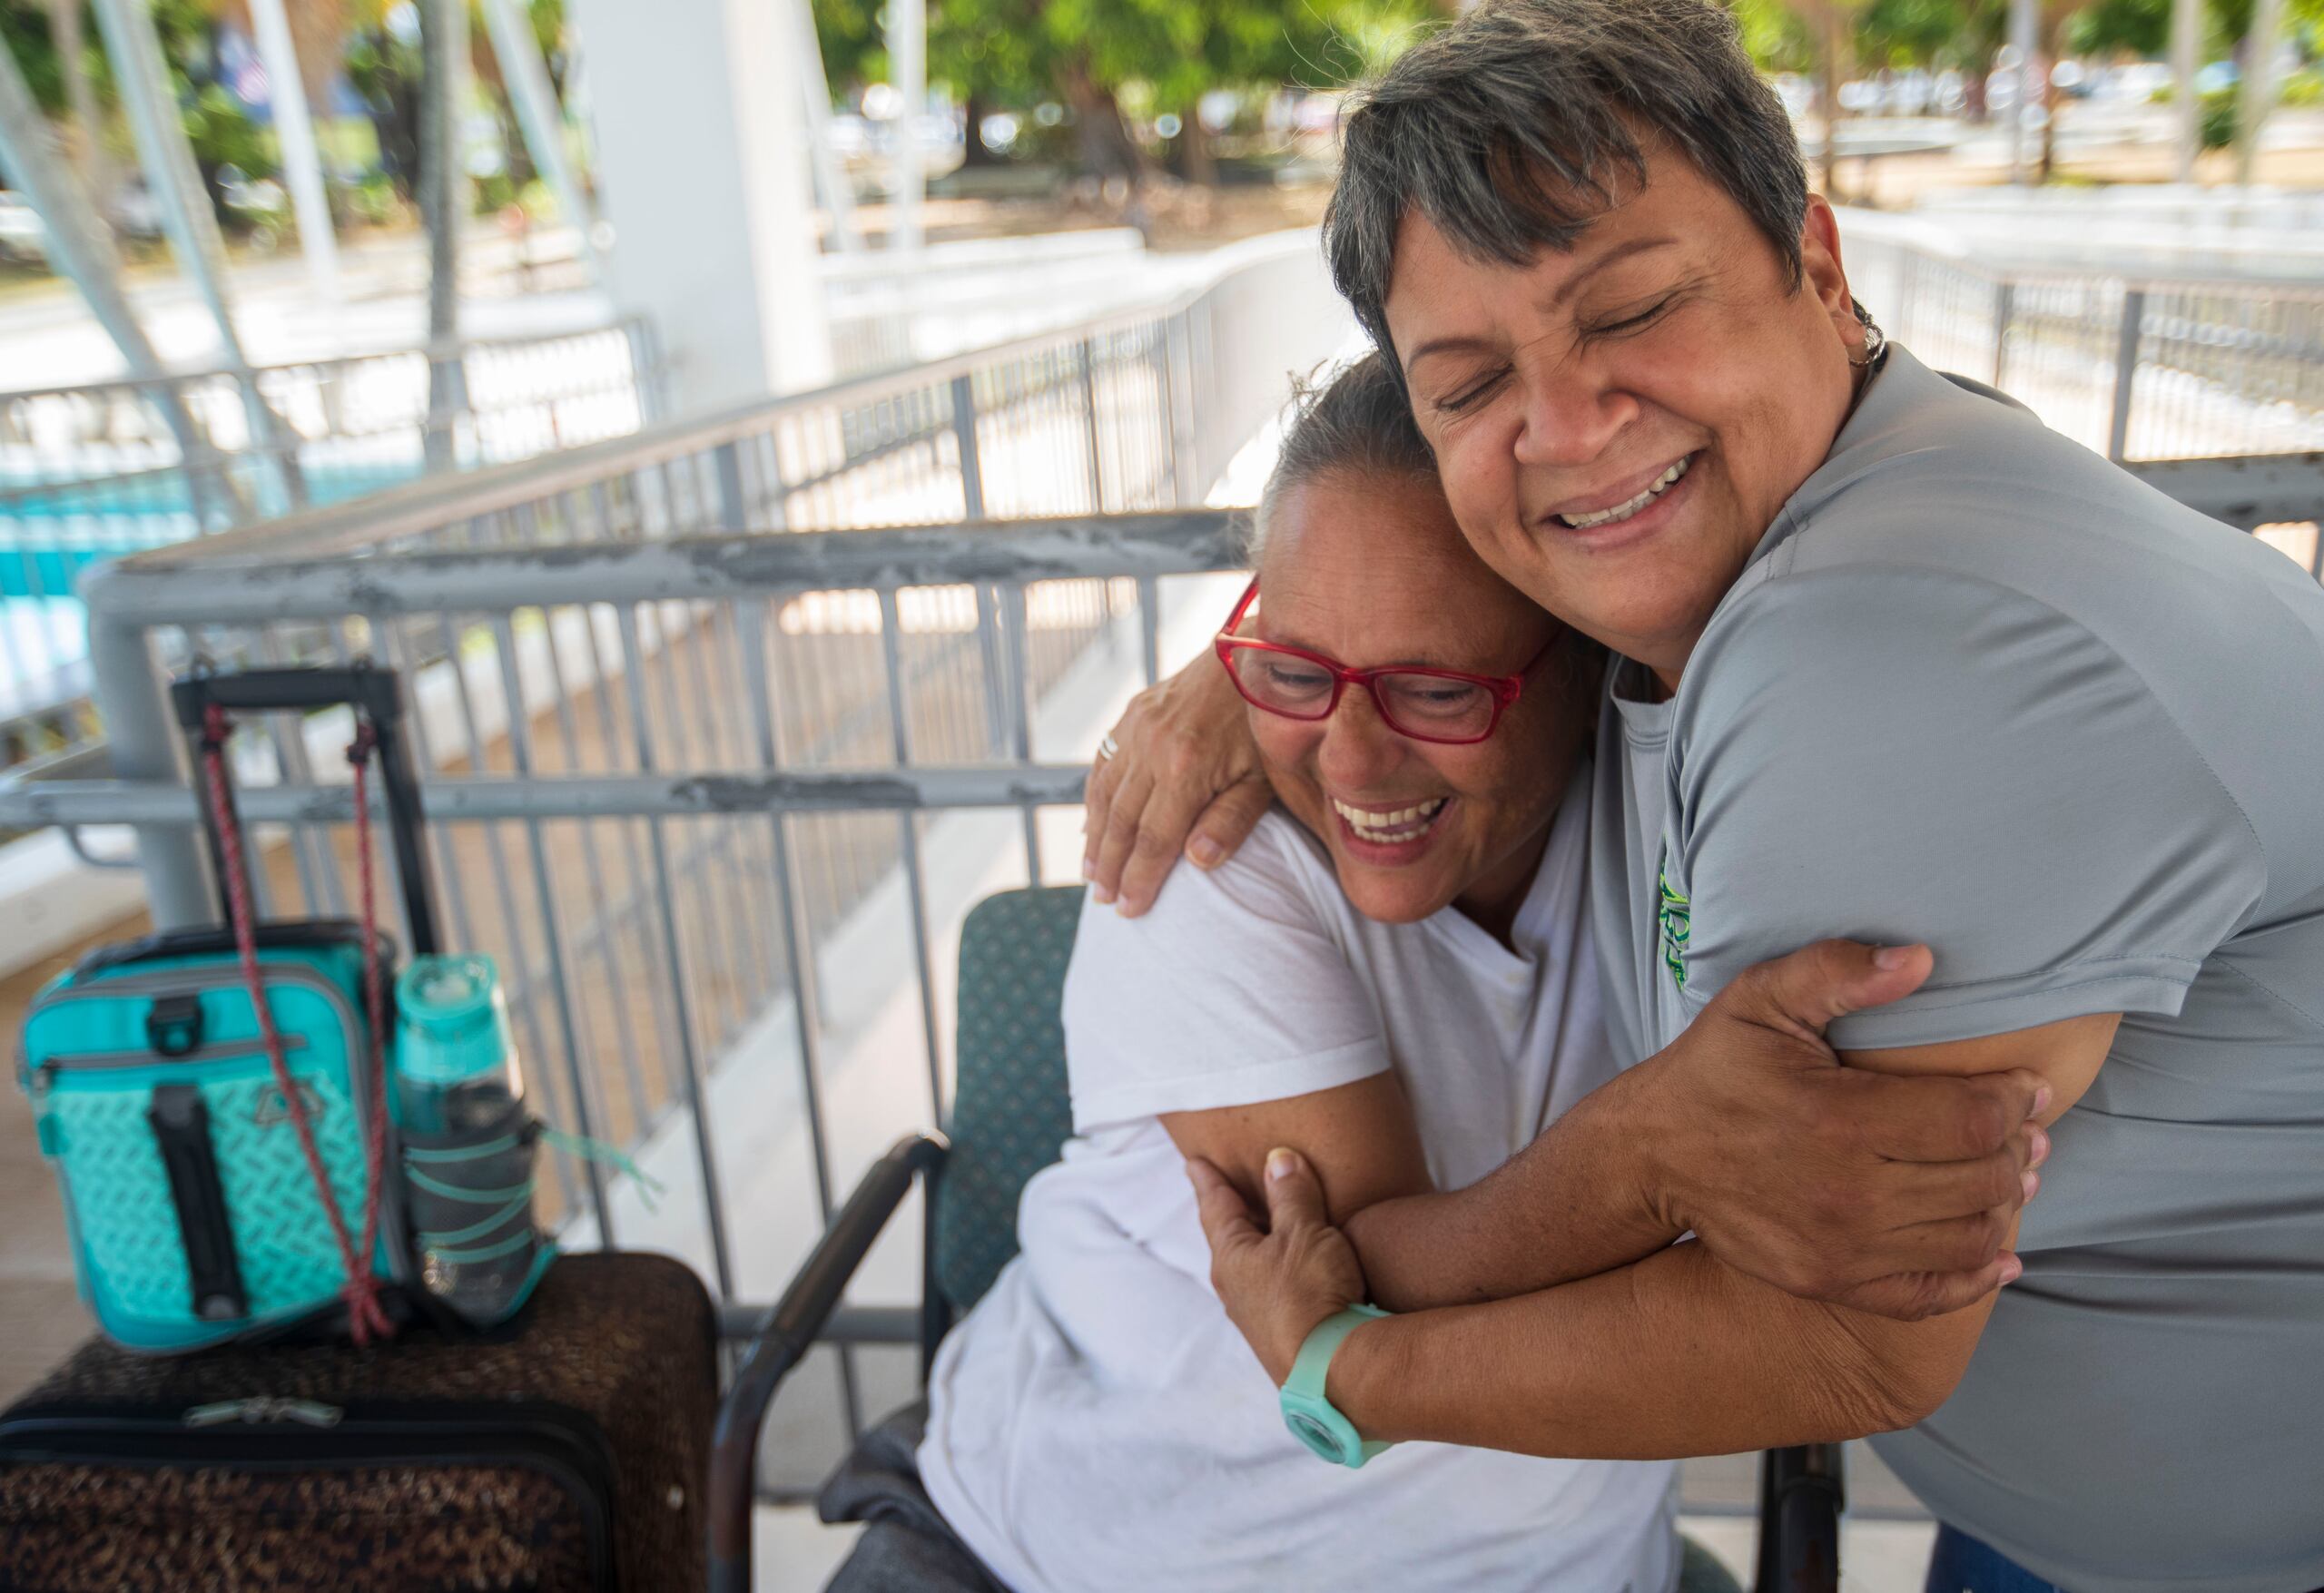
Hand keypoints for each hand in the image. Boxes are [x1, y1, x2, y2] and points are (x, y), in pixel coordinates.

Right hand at [1084, 651, 1269, 915]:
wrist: (1258, 657)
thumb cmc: (1267, 726)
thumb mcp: (1264, 777)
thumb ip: (1231, 821)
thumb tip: (1197, 862)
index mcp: (1187, 768)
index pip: (1153, 839)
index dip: (1139, 879)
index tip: (1129, 910)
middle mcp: (1153, 747)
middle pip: (1121, 822)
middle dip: (1111, 867)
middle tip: (1103, 902)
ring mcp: (1138, 727)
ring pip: (1105, 794)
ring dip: (1095, 838)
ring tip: (1091, 874)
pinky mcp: (1133, 714)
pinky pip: (1103, 763)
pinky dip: (1093, 799)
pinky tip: (1091, 826)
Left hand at [1188, 1149, 1363, 1384]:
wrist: (1333, 1372)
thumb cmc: (1312, 1293)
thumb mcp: (1304, 1232)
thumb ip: (1291, 1195)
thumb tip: (1277, 1160)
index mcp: (1231, 1257)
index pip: (1216, 1208)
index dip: (1208, 1182)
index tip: (1194, 1164)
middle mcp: (1236, 1289)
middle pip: (1229, 1240)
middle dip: (1230, 1216)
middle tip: (1225, 1192)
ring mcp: (1257, 1318)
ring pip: (1250, 1270)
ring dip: (1256, 1247)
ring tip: (1263, 1232)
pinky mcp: (1281, 1338)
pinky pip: (1272, 1292)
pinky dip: (1276, 1272)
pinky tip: (1290, 1276)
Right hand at [1631, 940, 2049, 1320]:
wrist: (1650, 1155)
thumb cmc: (1713, 1070)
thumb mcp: (1760, 1000)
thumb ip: (1836, 972)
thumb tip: (1922, 960)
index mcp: (1839, 1119)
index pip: (1971, 1120)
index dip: (2015, 1101)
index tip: (2028, 1086)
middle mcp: (1847, 1194)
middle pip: (1981, 1181)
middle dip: (2018, 1150)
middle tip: (2026, 1128)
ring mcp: (1840, 1247)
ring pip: (1967, 1237)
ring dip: (2004, 1204)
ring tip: (2012, 1175)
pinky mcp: (1829, 1281)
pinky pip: (1929, 1293)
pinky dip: (1976, 1275)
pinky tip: (1998, 1252)